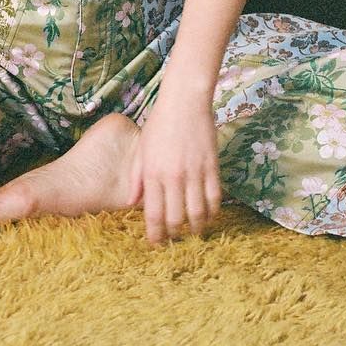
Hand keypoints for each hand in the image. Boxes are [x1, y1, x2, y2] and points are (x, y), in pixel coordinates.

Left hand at [128, 93, 221, 245]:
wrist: (184, 102)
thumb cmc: (159, 124)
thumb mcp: (142, 149)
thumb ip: (137, 177)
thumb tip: (131, 203)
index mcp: (152, 173)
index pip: (153, 213)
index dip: (155, 233)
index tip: (156, 243)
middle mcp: (172, 176)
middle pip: (175, 218)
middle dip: (175, 235)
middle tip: (175, 240)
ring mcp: (194, 173)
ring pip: (197, 213)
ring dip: (196, 228)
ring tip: (193, 232)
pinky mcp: (212, 168)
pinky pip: (215, 198)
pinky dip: (212, 212)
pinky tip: (208, 217)